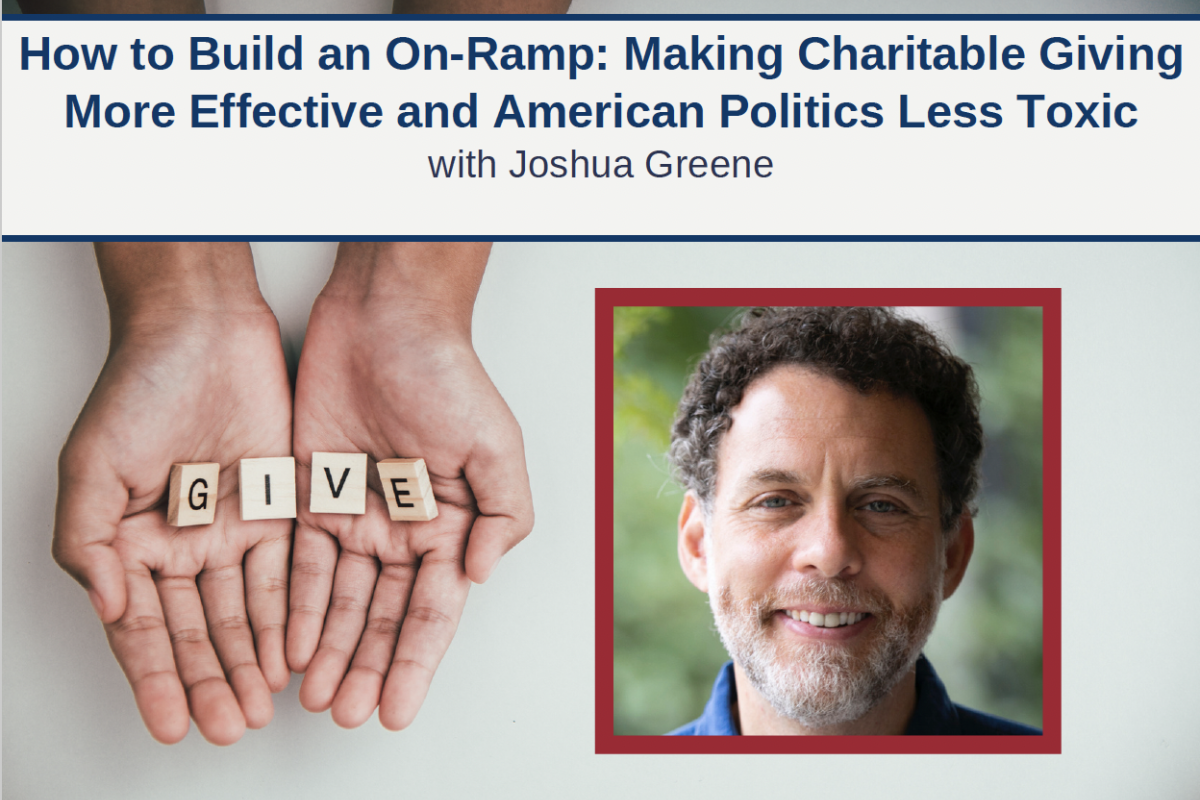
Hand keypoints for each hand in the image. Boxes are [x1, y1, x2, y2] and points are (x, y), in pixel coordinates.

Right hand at [52, 243, 292, 744]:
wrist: (203, 330)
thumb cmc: (139, 386)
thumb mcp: (91, 466)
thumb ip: (88, 543)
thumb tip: (107, 609)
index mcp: (130, 542)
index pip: (143, 628)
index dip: (155, 679)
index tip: (169, 726)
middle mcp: (183, 544)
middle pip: (197, 630)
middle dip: (211, 682)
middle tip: (226, 728)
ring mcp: (232, 527)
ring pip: (243, 611)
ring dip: (250, 661)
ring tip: (259, 708)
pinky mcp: (278, 506)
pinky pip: (287, 571)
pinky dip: (287, 614)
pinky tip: (291, 653)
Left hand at [287, 242, 532, 729]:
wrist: (384, 319)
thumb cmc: (447, 375)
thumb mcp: (496, 446)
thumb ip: (503, 515)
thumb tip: (477, 576)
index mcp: (450, 526)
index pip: (431, 610)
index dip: (414, 662)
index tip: (398, 709)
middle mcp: (401, 530)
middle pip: (380, 616)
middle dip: (366, 668)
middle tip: (348, 714)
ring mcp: (353, 516)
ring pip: (336, 600)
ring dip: (327, 650)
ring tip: (316, 697)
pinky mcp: (307, 496)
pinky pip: (295, 562)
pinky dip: (291, 607)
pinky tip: (286, 644)